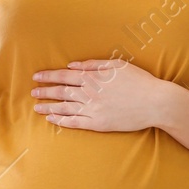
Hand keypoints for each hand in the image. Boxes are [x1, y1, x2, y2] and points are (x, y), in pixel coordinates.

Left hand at [31, 58, 178, 132]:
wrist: (155, 103)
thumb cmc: (139, 81)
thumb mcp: (117, 65)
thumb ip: (93, 65)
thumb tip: (72, 65)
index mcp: (93, 78)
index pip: (64, 76)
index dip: (49, 76)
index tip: (37, 77)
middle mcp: (90, 94)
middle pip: (61, 92)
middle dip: (45, 92)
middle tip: (33, 92)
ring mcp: (93, 110)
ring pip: (65, 108)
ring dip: (49, 107)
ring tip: (36, 108)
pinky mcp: (98, 124)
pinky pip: (75, 123)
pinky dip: (62, 121)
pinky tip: (52, 119)